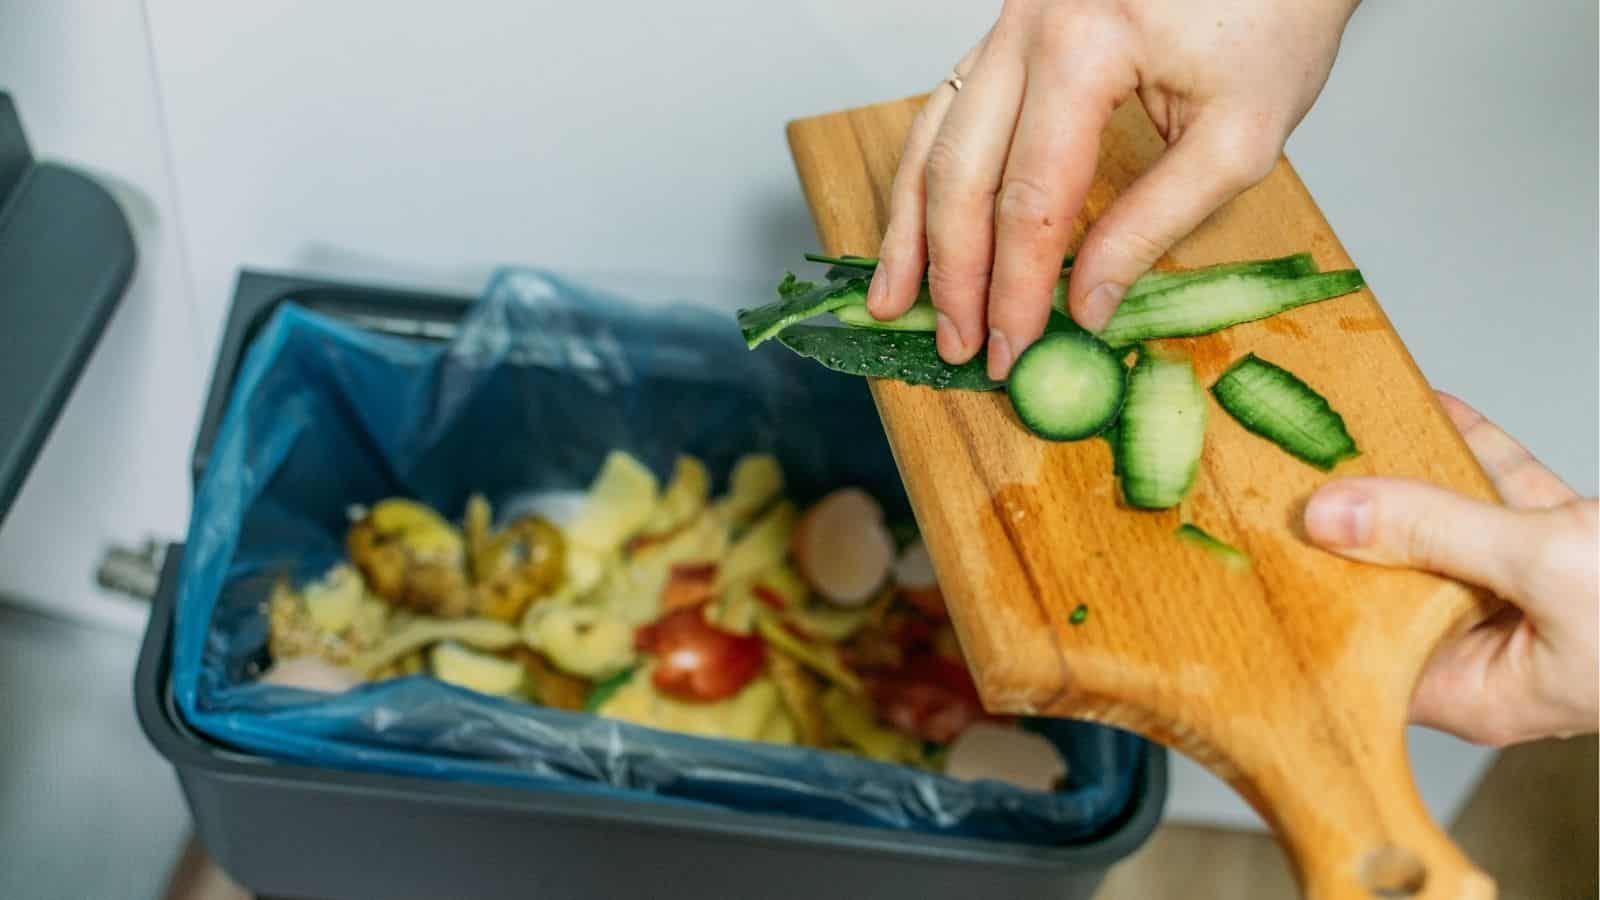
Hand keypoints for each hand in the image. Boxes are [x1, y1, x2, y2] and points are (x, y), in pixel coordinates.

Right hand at [867, 0, 1360, 378]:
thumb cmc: (1275, 20)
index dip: (1014, 286)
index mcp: (1085, 45)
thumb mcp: (1239, 137)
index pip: (1029, 197)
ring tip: (895, 298)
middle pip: (960, 171)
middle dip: (953, 272)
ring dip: (912, 227)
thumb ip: (1155, 224)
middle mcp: (1026, 26)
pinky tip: (918, 227)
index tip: (1011, 349)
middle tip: (958, 343)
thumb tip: (1085, 305)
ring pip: (933, 137)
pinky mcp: (1009, 29)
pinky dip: (928, 175)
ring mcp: (1007, 22)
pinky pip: (949, 108)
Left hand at [1304, 391, 1597, 746]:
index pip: (1363, 650)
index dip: (1311, 603)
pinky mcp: (1575, 551)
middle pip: (1397, 581)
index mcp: (1482, 690)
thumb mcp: (1546, 568)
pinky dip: (1475, 453)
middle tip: (1284, 471)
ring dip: (1407, 476)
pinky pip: (1506, 498)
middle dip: (1351, 526)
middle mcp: (1499, 650)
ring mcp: (1537, 599)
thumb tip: (1327, 515)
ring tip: (1344, 426)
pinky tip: (1436, 406)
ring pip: (1450, 530)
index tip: (1258, 550)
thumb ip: (1435, 535)